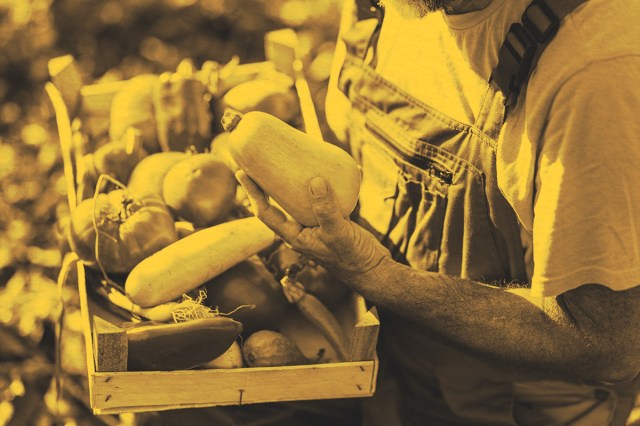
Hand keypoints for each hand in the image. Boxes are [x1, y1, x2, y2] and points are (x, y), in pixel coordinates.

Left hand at [235, 170, 390, 283]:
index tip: (241, 172)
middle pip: (279, 202)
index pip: (265, 213)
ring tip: (295, 159)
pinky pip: (328, 198)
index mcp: (295, 236)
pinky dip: (333, 184)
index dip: (252, 193)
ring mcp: (318, 225)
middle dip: (269, 182)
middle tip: (260, 160)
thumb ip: (325, 209)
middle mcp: (302, 230)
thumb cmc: (352, 258)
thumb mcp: (337, 232)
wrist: (374, 270)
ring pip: (302, 198)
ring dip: (299, 180)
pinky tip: (343, 169)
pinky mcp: (334, 220)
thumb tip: (314, 181)